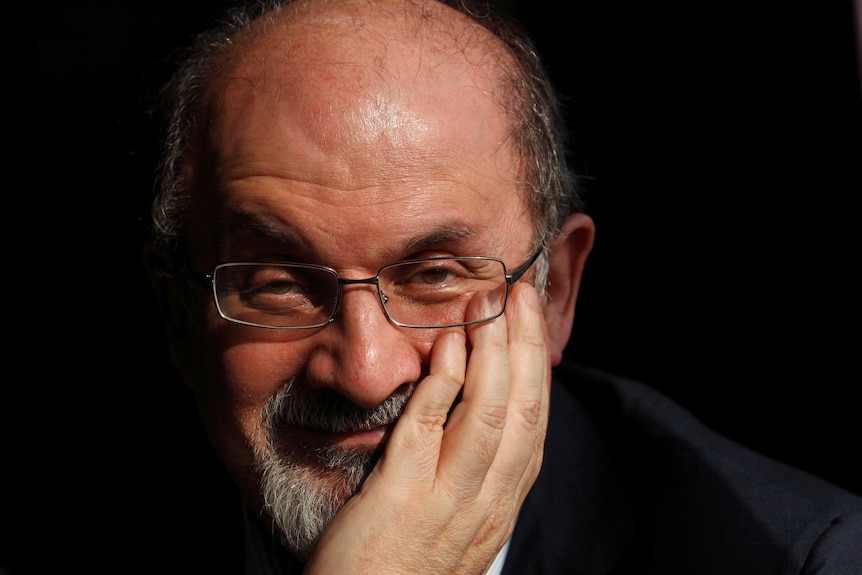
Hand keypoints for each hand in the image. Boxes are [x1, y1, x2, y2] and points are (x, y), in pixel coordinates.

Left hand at [303, 282, 549, 573]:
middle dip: (524, 347)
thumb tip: (472, 412)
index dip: (536, 368)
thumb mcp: (455, 526)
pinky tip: (446, 347)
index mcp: (499, 505)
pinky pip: (429, 431)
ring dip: (492, 355)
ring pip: (489, 417)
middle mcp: (486, 503)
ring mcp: (447, 502)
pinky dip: (443, 384)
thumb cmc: (401, 569)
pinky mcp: (402, 499)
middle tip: (518, 294)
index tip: (531, 323)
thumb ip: (469, 473)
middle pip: (523, 412)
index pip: (534, 426)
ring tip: (489, 305)